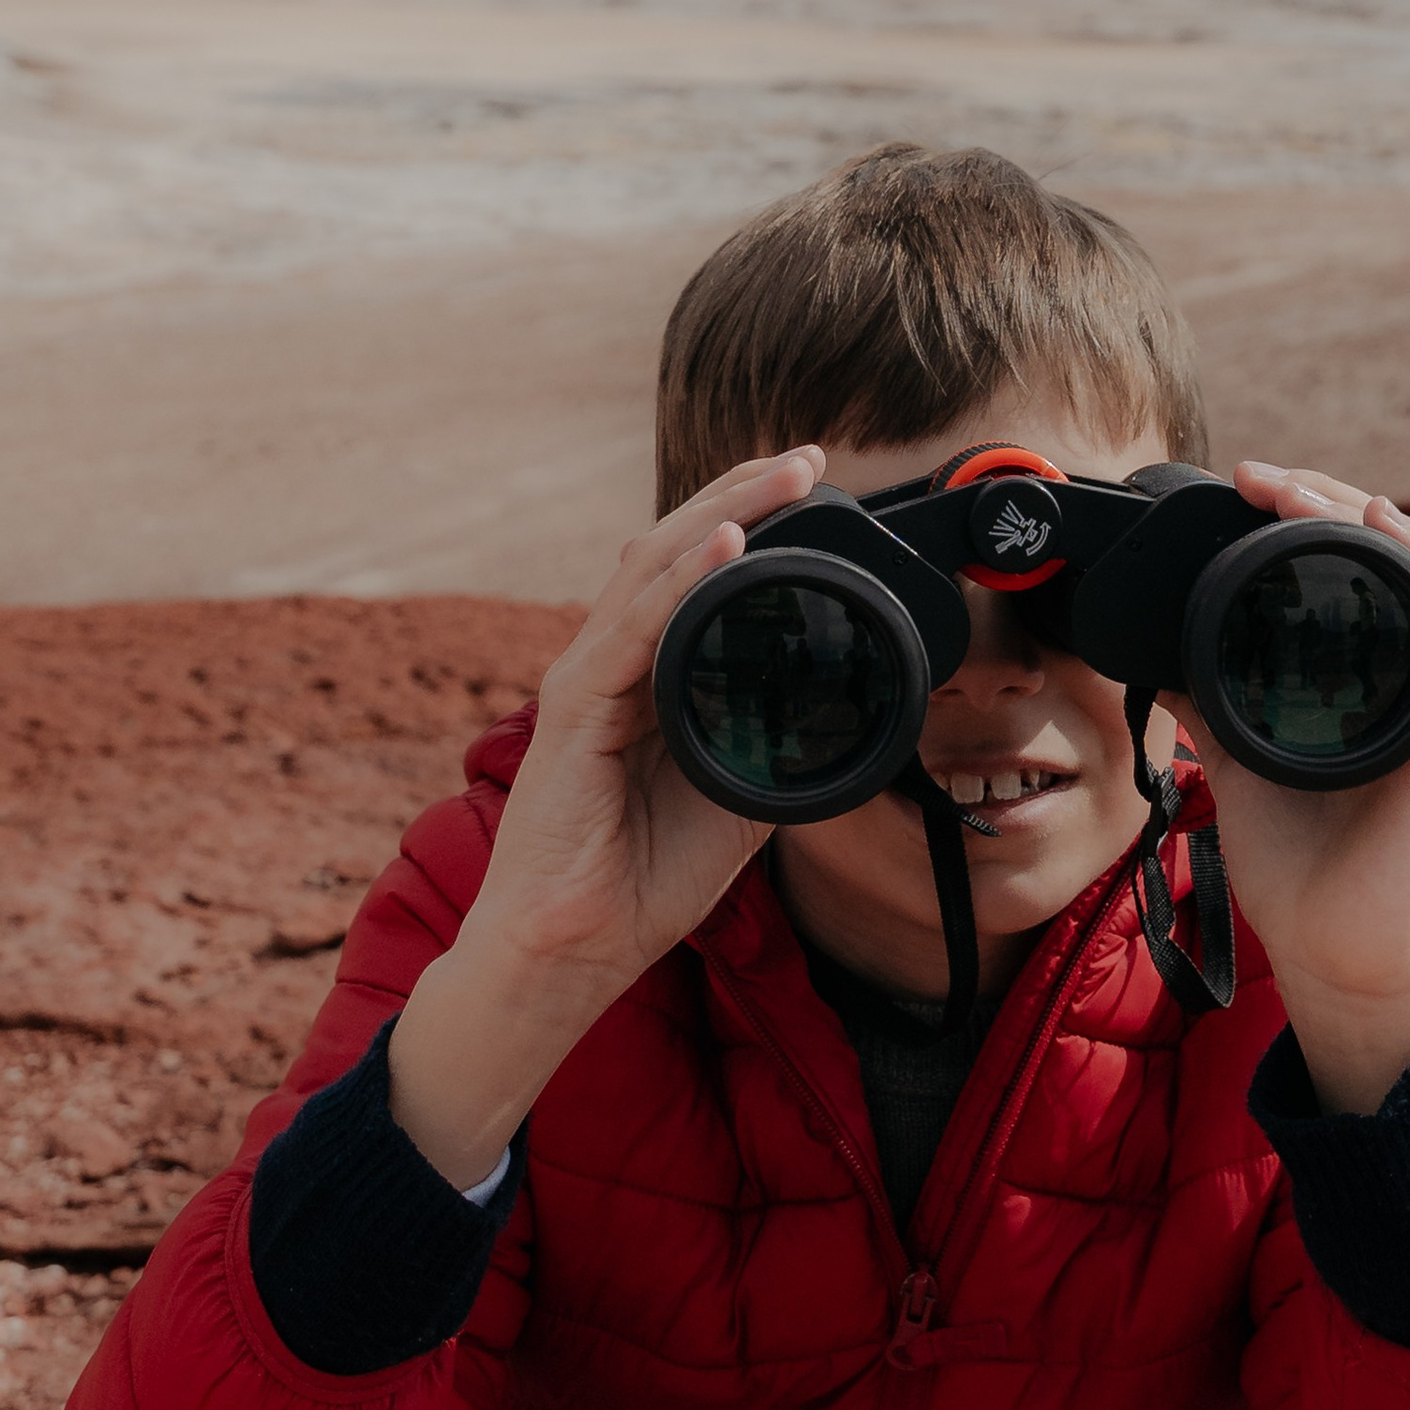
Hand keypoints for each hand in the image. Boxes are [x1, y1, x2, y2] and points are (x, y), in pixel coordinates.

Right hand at [388, 447, 823, 1181]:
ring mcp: (585, 683)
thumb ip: (771, 740)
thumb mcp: (738, 797)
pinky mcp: (574, 713)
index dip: (748, 524)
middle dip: (740, 498)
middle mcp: (608, 664)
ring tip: (778, 478)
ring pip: (653, 571)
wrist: (576, 950)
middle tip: (805, 459)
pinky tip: (725, 546)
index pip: (693, 575)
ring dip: (721, 517)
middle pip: (672, 552)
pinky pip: (632, 630)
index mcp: (644, 677)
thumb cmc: (642, 880)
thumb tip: (835, 705)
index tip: (810, 489)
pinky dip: (681, 583)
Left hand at [1179, 464, 1409, 1114]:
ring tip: (1308, 494)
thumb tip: (1155, 653)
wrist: (1339, 959)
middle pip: (1395, 549)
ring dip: (1373, 518)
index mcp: (1366, 674)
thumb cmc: (1303, 870)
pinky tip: (1390, 534)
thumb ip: (1211, 705)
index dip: (1310, 509)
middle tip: (1265, 477)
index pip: (1357, 561)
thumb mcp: (1238, 764)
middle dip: (1330, 497)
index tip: (1246, 481)